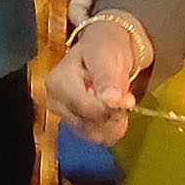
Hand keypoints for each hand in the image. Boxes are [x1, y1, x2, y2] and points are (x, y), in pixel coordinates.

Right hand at [45, 19, 140, 144]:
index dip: (109, 109)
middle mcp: (56, 101)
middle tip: (128, 99)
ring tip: (121, 102)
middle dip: (112, 116)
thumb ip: (107, 77)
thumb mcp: (106, 55)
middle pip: (87, 125)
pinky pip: (97, 137)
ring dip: (114, 123)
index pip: (83, 108)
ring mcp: (64, 115)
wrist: (107, 48)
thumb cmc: (104, 48)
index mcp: (58, 81)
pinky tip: (115, 112)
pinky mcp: (75, 125)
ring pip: (93, 135)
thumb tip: (110, 99)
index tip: (128, 100)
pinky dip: (111, 128)